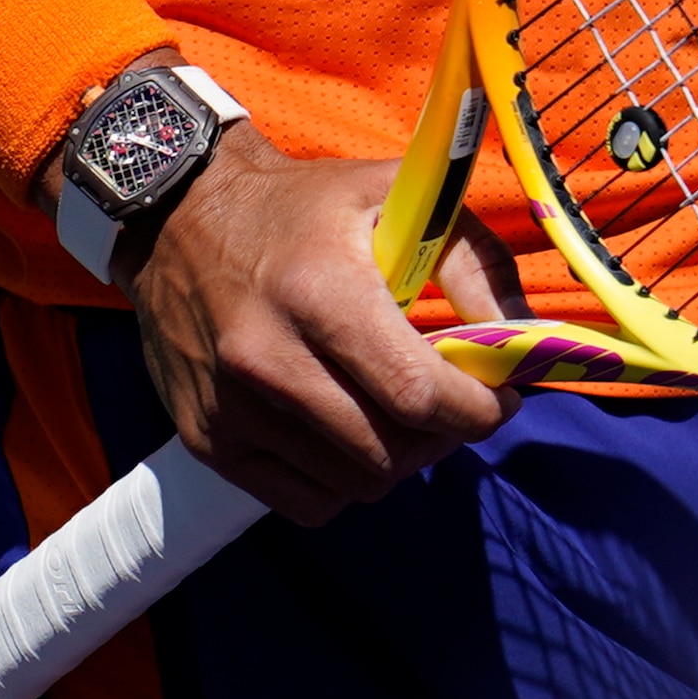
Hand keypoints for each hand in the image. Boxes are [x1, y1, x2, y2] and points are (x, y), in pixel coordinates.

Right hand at [121, 126, 511, 522]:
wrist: (177, 215)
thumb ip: (472, 259)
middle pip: (391, 451)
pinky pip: (305, 502)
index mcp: (320, 292)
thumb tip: (520, 339)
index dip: (478, 411)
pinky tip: (347, 434)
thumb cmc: (302, 207)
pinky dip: (342, 482)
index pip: (418, 394)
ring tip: (399, 414)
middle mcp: (267, 358)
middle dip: (444, 437)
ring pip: (354, 483)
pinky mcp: (207, 439)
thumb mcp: (395, 196)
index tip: (501, 400)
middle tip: (454, 406)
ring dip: (397, 460)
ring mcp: (231, 408)